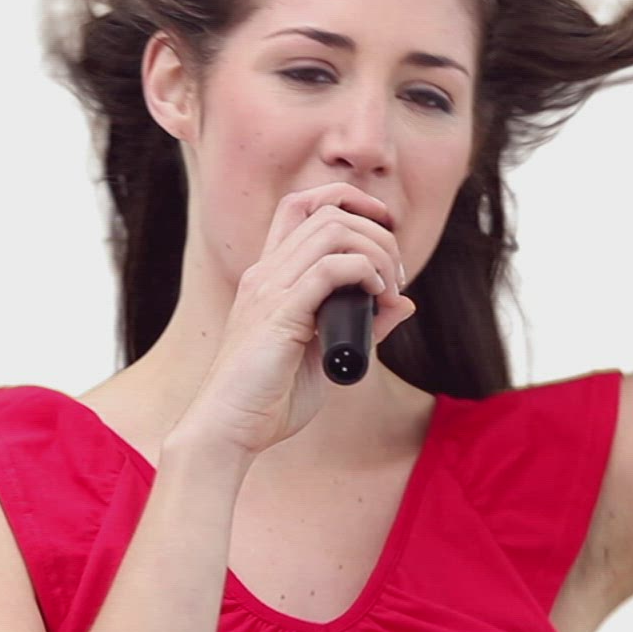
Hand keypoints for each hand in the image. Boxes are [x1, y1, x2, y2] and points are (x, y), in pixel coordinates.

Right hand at [171, 182, 418, 459]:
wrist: (228, 429)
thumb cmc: (270, 398)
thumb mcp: (326, 354)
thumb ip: (363, 326)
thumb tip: (404, 302)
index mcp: (269, 276)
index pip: (302, 206)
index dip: (347, 202)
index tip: (383, 232)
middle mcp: (265, 272)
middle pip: (327, 211)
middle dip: (376, 232)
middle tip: (396, 276)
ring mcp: (269, 289)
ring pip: (332, 230)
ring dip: (375, 251)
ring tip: (388, 287)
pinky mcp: (279, 314)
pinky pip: (329, 269)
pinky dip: (363, 273)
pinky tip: (376, 298)